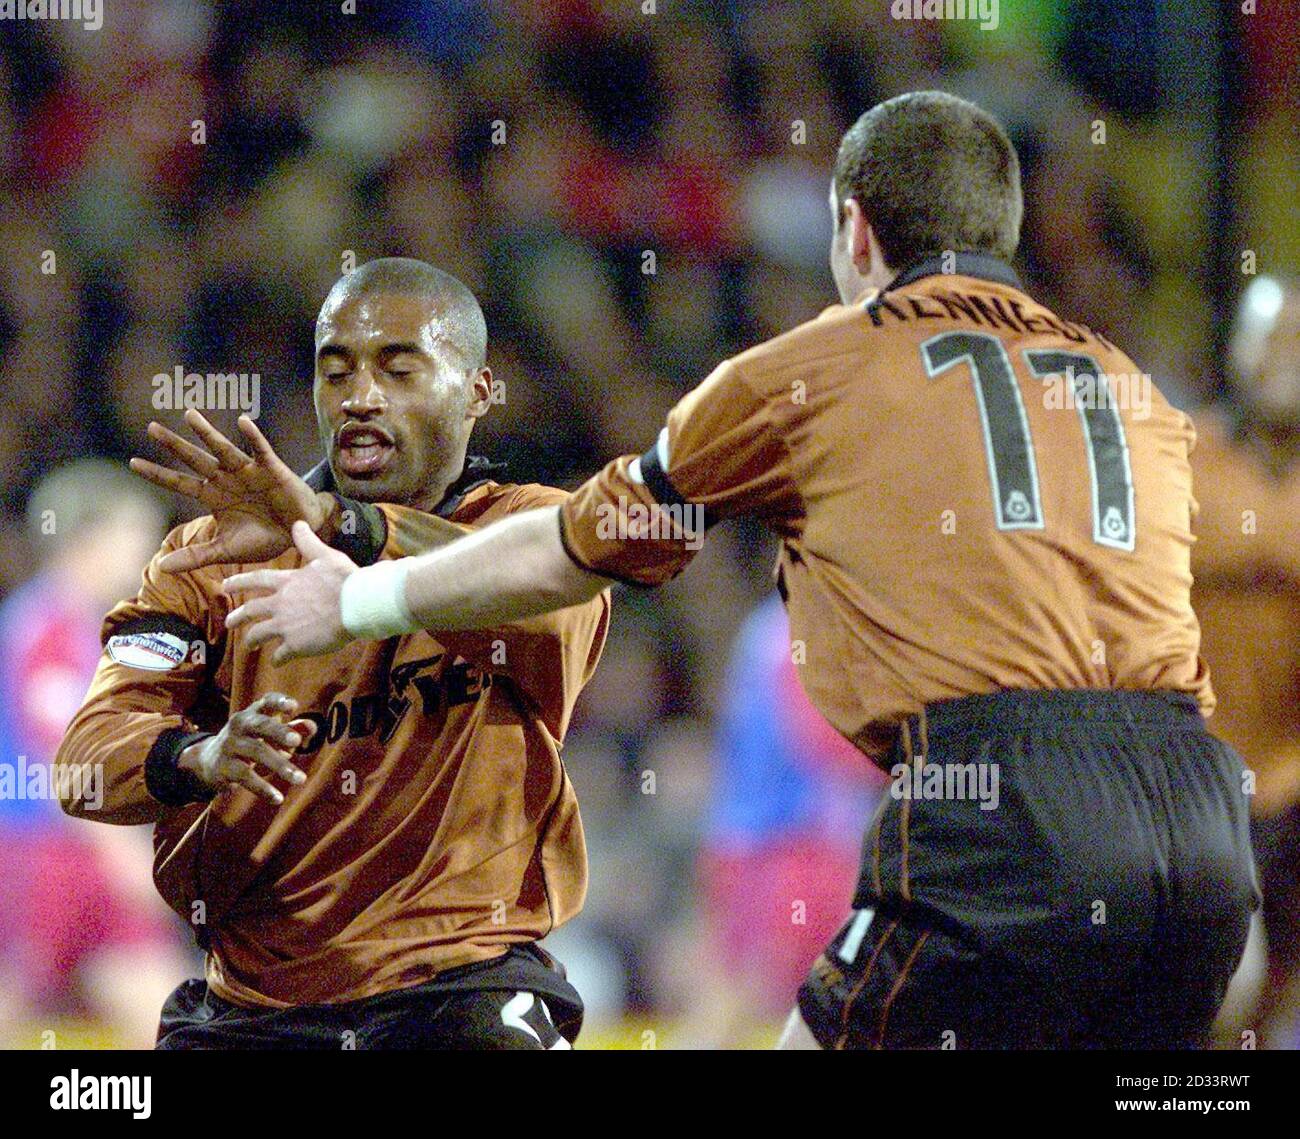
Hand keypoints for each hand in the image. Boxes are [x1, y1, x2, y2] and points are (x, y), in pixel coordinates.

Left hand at [130, 409, 335, 572]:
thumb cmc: (263, 539)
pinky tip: (243, 422)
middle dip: (174, 445)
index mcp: (214, 497)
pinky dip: (253, 437)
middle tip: (151, 428)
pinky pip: (261, 450)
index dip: (158, 474)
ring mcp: (248, 472)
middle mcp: (227, 480)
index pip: (180, 483)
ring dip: (207, 433)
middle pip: (196, 460)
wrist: (299, 535)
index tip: (133, 463)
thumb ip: (196, 556)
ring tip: (189, 414)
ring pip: (223, 449)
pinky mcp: (272, 469)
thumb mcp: (226, 550)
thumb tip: (161, 567)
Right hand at [179, 691, 315, 804]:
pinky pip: (245, 776)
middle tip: (297, 742)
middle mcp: (240, 725)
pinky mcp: (223, 766)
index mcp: (254, 713)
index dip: (279, 701)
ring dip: (280, 765)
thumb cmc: (250, 742)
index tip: (293, 706)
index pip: (266, 702)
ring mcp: (230, 745)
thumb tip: (313, 727)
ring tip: (300, 779)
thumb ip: (292, 730)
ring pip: (256, 752)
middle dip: (279, 732)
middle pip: (260, 725)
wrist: (209, 761)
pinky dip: (262, 788)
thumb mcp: (269, 734)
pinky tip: (278, 798)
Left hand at [224, 521, 356, 663]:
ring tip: (248, 646)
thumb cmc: (343, 579)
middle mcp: (280, 604)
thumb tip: (298, 522)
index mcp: (287, 583)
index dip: (239, 582)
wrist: (356, 605)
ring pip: (259, 634)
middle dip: (237, 616)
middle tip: (228, 622)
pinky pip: (280, 655)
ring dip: (251, 640)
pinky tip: (277, 663)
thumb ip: (308, 542)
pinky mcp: (295, 645)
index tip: (225, 585)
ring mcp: (285, 626)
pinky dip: (277, 659)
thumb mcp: (325, 556)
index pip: (256, 580)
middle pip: (251, 610)